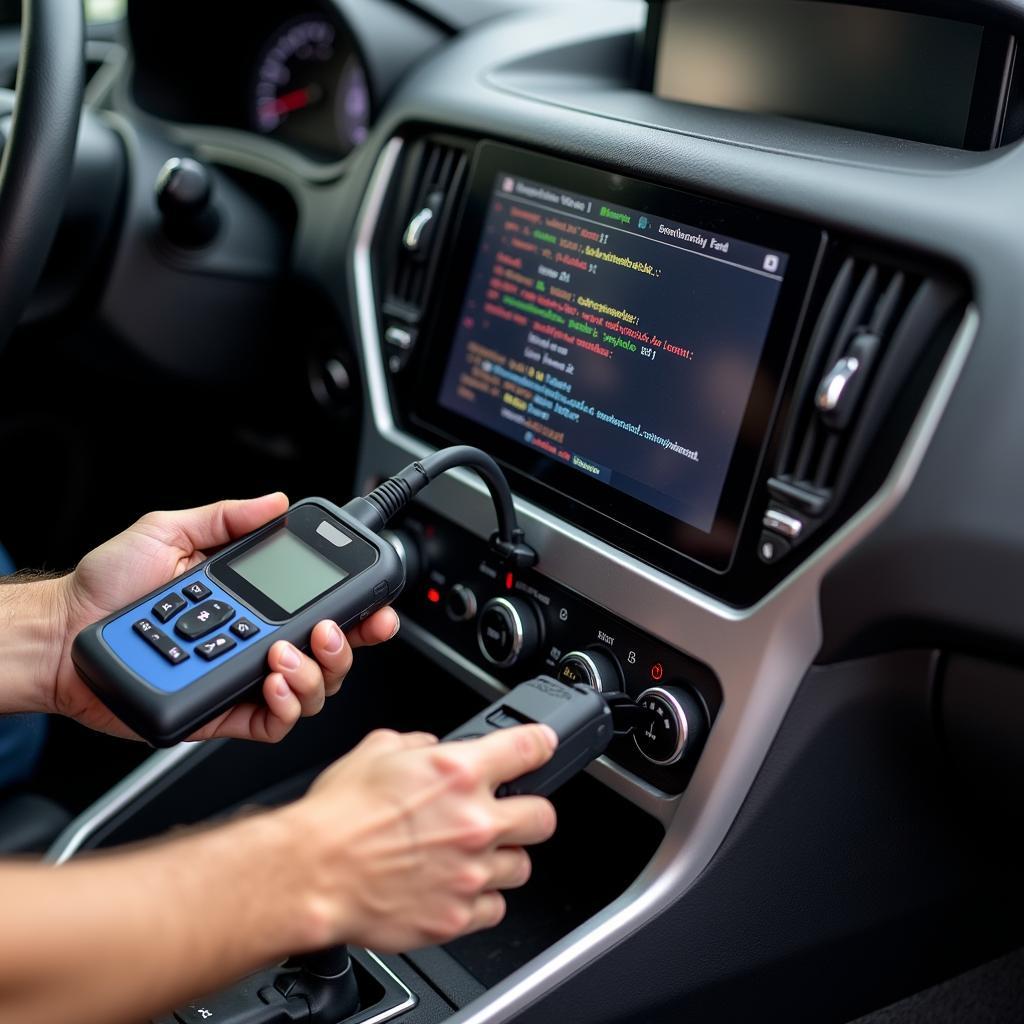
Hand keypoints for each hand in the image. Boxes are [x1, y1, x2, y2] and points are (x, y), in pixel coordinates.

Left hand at [46, 494, 398, 741]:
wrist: (62, 634)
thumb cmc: (106, 586)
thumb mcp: (168, 532)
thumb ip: (225, 517)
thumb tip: (275, 502)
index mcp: (253, 601)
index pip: (322, 607)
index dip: (359, 610)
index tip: (375, 603)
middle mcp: (257, 641)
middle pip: (332, 655)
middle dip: (347, 645)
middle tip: (329, 628)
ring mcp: (243, 678)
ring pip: (312, 690)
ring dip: (314, 673)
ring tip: (283, 652)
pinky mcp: (222, 713)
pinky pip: (273, 723)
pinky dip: (285, 705)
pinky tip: (272, 681)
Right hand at [280, 724, 558, 952]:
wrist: (311, 873)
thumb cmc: (337, 815)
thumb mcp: (378, 749)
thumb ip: (419, 745)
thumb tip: (433, 748)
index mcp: (459, 773)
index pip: (530, 747)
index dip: (540, 744)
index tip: (541, 748)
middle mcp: (475, 822)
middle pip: (543, 817)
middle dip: (528, 812)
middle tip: (508, 814)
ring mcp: (471, 873)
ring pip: (522, 866)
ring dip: (503, 858)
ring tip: (474, 855)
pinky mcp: (458, 916)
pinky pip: (495, 908)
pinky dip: (482, 898)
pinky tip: (458, 886)